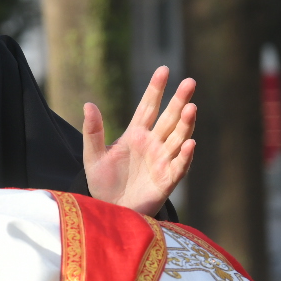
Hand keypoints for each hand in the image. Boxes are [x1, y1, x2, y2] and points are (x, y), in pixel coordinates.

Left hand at [82, 66, 196, 218]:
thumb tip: (88, 104)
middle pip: (169, 118)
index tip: (164, 69)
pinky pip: (179, 166)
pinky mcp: (167, 180)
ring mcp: (162, 161)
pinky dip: (185, 155)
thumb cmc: (103, 182)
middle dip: (179, 100)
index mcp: (136, 134)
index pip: (148, 106)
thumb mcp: (92, 156)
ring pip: (177, 138)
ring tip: (191, 107)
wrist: (110, 210)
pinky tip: (190, 143)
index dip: (156, 89)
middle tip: (190, 82)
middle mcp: (153, 144)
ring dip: (186, 124)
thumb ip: (92, 131)